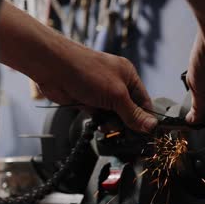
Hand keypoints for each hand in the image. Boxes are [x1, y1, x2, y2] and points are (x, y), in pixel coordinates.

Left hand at [33, 45, 156, 132]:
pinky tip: (100, 125)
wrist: (54, 68)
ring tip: (110, 127)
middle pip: (130, 111)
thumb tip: (150, 125)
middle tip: (128, 135)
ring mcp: (102, 93)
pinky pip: (100, 117)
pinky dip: (101, 123)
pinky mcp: (89, 101)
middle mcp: (116, 84)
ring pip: (114, 116)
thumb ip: (133, 113)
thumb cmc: (85, 70)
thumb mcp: (116, 94)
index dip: (146, 118)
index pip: (144, 102)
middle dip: (128, 123)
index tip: (147, 134)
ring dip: (113, 124)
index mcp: (128, 76)